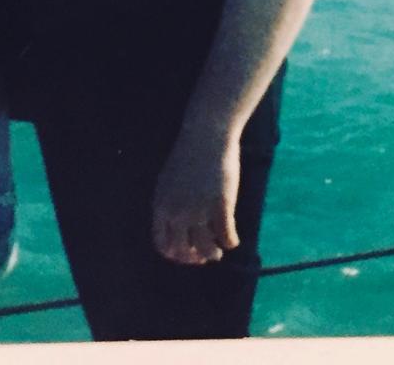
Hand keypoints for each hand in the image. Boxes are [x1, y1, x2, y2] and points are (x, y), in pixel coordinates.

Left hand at [151, 129, 240, 264]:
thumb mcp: (168, 182)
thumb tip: (176, 229)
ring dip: (214, 253)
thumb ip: (170, 205)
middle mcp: (177, 213)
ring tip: (219, 249)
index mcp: (161, 206)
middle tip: (206, 256)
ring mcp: (199, 211)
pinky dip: (231, 242)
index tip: (188, 254)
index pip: (162, 245)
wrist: (206, 135)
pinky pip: (227, 237)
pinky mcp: (221, 206)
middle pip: (183, 252)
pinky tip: (233, 238)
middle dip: (195, 258)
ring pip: (207, 249)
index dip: (176, 255)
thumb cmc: (188, 155)